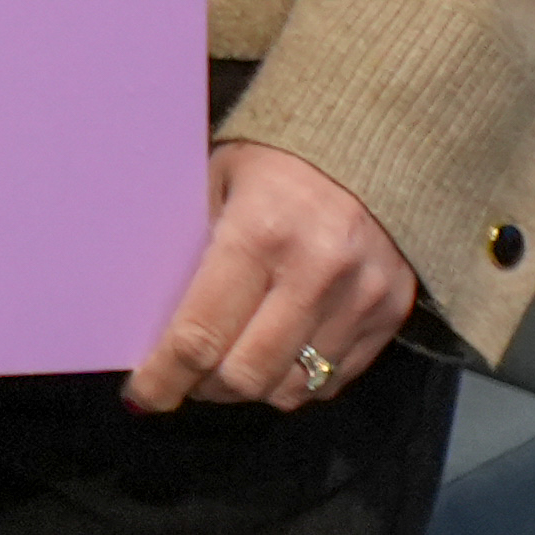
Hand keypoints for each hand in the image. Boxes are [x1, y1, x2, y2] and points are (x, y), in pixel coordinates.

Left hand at [125, 140, 420, 417]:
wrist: (376, 137)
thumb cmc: (276, 159)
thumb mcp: (219, 182)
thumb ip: (194, 249)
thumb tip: (154, 323)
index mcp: (260, 232)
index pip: (201, 334)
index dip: (164, 377)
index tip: (142, 397)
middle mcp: (316, 272)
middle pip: (246, 376)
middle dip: (205, 388)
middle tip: (187, 377)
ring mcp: (361, 298)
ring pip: (291, 390)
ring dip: (251, 389)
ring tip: (231, 365)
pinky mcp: (392, 315)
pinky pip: (332, 382)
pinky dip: (297, 380)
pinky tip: (278, 352)